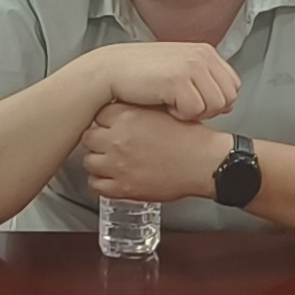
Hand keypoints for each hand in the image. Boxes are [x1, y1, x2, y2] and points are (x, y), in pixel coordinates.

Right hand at [74, 42, 239, 121]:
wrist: (111, 71)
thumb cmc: (142, 76)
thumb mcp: (180, 73)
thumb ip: (205, 84)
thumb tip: (228, 105)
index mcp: (205, 52)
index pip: (233, 85)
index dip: (217, 101)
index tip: (194, 102)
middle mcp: (202, 55)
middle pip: (229, 97)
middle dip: (209, 109)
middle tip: (183, 106)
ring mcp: (192, 66)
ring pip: (216, 105)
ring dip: (195, 112)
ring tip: (174, 105)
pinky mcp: (179, 79)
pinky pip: (196, 110)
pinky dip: (181, 115)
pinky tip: (165, 106)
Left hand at [82, 103, 230, 202]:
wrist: (205, 163)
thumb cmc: (190, 138)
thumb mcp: (162, 110)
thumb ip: (138, 108)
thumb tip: (121, 108)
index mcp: (128, 116)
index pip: (98, 114)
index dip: (105, 120)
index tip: (110, 123)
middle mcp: (118, 139)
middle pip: (89, 136)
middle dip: (99, 139)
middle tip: (110, 142)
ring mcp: (118, 164)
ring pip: (89, 161)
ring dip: (99, 160)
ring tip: (112, 159)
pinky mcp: (123, 187)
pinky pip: (96, 185)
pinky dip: (101, 182)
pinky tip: (112, 176)